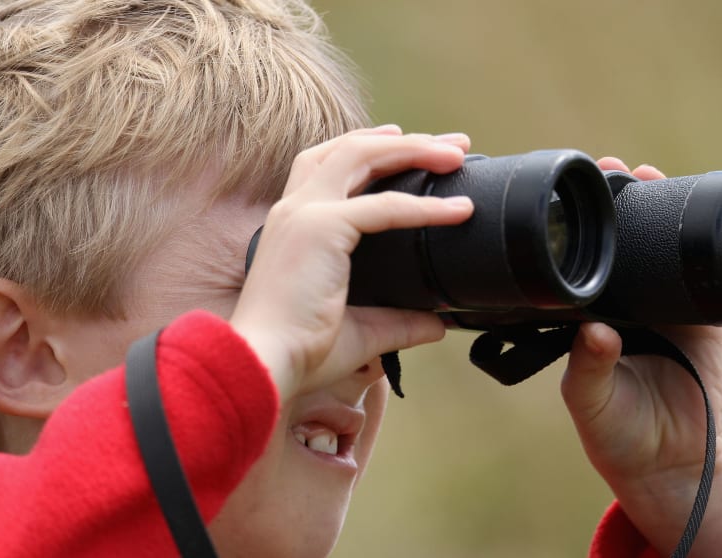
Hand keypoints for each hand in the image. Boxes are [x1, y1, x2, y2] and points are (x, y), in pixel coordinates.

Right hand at [230, 126, 474, 400]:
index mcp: (295, 225)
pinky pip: (384, 206)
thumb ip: (400, 323)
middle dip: (405, 140)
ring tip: (457, 153)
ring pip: (362, 156)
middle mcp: (294, 209)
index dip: (375, 149)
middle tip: (455, 144)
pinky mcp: (319, 228)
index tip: (418, 147)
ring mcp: (303, 214)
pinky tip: (457, 209)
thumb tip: (437, 324)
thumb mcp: (363, 332)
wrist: (263, 367)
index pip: (333, 165)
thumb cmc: (299, 355)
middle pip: (350, 148)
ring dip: (413, 148)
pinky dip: (424, 205)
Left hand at [560, 159, 721, 556]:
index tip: (573, 195)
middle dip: (620, 203)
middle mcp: (625, 305)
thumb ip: (588, 367)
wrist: (670, 465)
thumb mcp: (589, 401)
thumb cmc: (616, 433)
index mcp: (589, 317)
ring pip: (664, 250)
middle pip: (623, 243)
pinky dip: (710, 249)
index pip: (583, 261)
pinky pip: (710, 277)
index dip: (580, 229)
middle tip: (612, 168)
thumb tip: (593, 332)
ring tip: (651, 175)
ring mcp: (667, 308)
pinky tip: (708, 217)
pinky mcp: (706, 320)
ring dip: (660, 211)